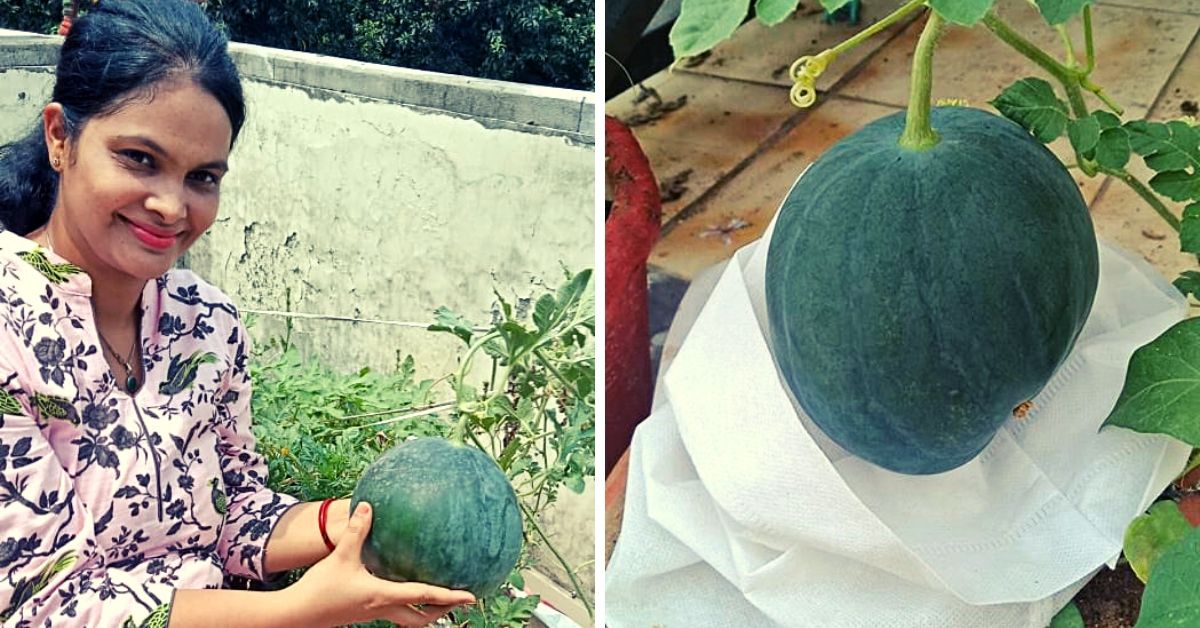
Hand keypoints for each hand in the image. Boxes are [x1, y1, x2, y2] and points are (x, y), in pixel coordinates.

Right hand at [286, 501, 474, 626]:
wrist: (297, 615)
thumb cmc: (320, 589)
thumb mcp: (340, 556)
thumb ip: (356, 531)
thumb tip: (366, 505)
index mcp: (383, 596)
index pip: (424, 597)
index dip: (450, 597)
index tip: (472, 596)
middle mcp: (382, 608)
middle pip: (420, 618)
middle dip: (441, 612)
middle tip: (459, 601)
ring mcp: (373, 613)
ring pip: (407, 618)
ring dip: (425, 610)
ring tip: (438, 598)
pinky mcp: (362, 612)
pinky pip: (392, 610)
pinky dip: (406, 603)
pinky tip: (401, 585)